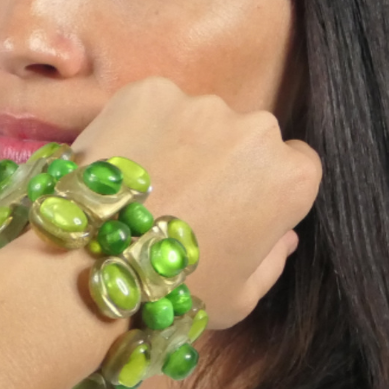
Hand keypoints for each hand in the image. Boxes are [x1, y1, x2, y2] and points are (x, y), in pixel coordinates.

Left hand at [71, 77, 321, 329]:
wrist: (92, 266)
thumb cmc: (178, 292)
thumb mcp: (243, 297)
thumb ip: (273, 260)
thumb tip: (284, 236)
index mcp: (290, 176)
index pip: (296, 163)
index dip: (267, 185)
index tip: (239, 204)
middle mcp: (255, 129)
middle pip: (249, 136)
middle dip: (227, 159)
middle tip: (188, 197)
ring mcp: (200, 105)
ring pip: (200, 118)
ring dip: (183, 141)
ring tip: (148, 185)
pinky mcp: (148, 91)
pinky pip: (155, 105)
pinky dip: (142, 126)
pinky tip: (124, 164)